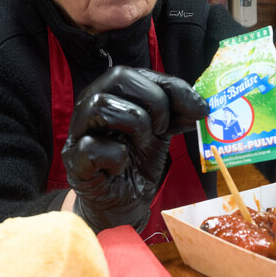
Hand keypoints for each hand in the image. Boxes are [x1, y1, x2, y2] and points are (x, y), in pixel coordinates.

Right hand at [62, 66, 207, 231]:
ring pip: (101, 106)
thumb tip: (201, 105)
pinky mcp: (74, 163)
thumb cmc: (137, 163)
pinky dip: (116, 156)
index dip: (171, 86)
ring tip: (143, 144)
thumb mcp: (162, 133)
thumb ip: (177, 114)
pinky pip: (92, 147)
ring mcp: (78, 133)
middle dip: (154, 101)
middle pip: (118, 77)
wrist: (123, 204)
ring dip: (136, 124)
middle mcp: (90, 106)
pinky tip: (122, 165)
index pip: (137, 73)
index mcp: (111, 94)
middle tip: (164, 128)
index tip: (199, 108)